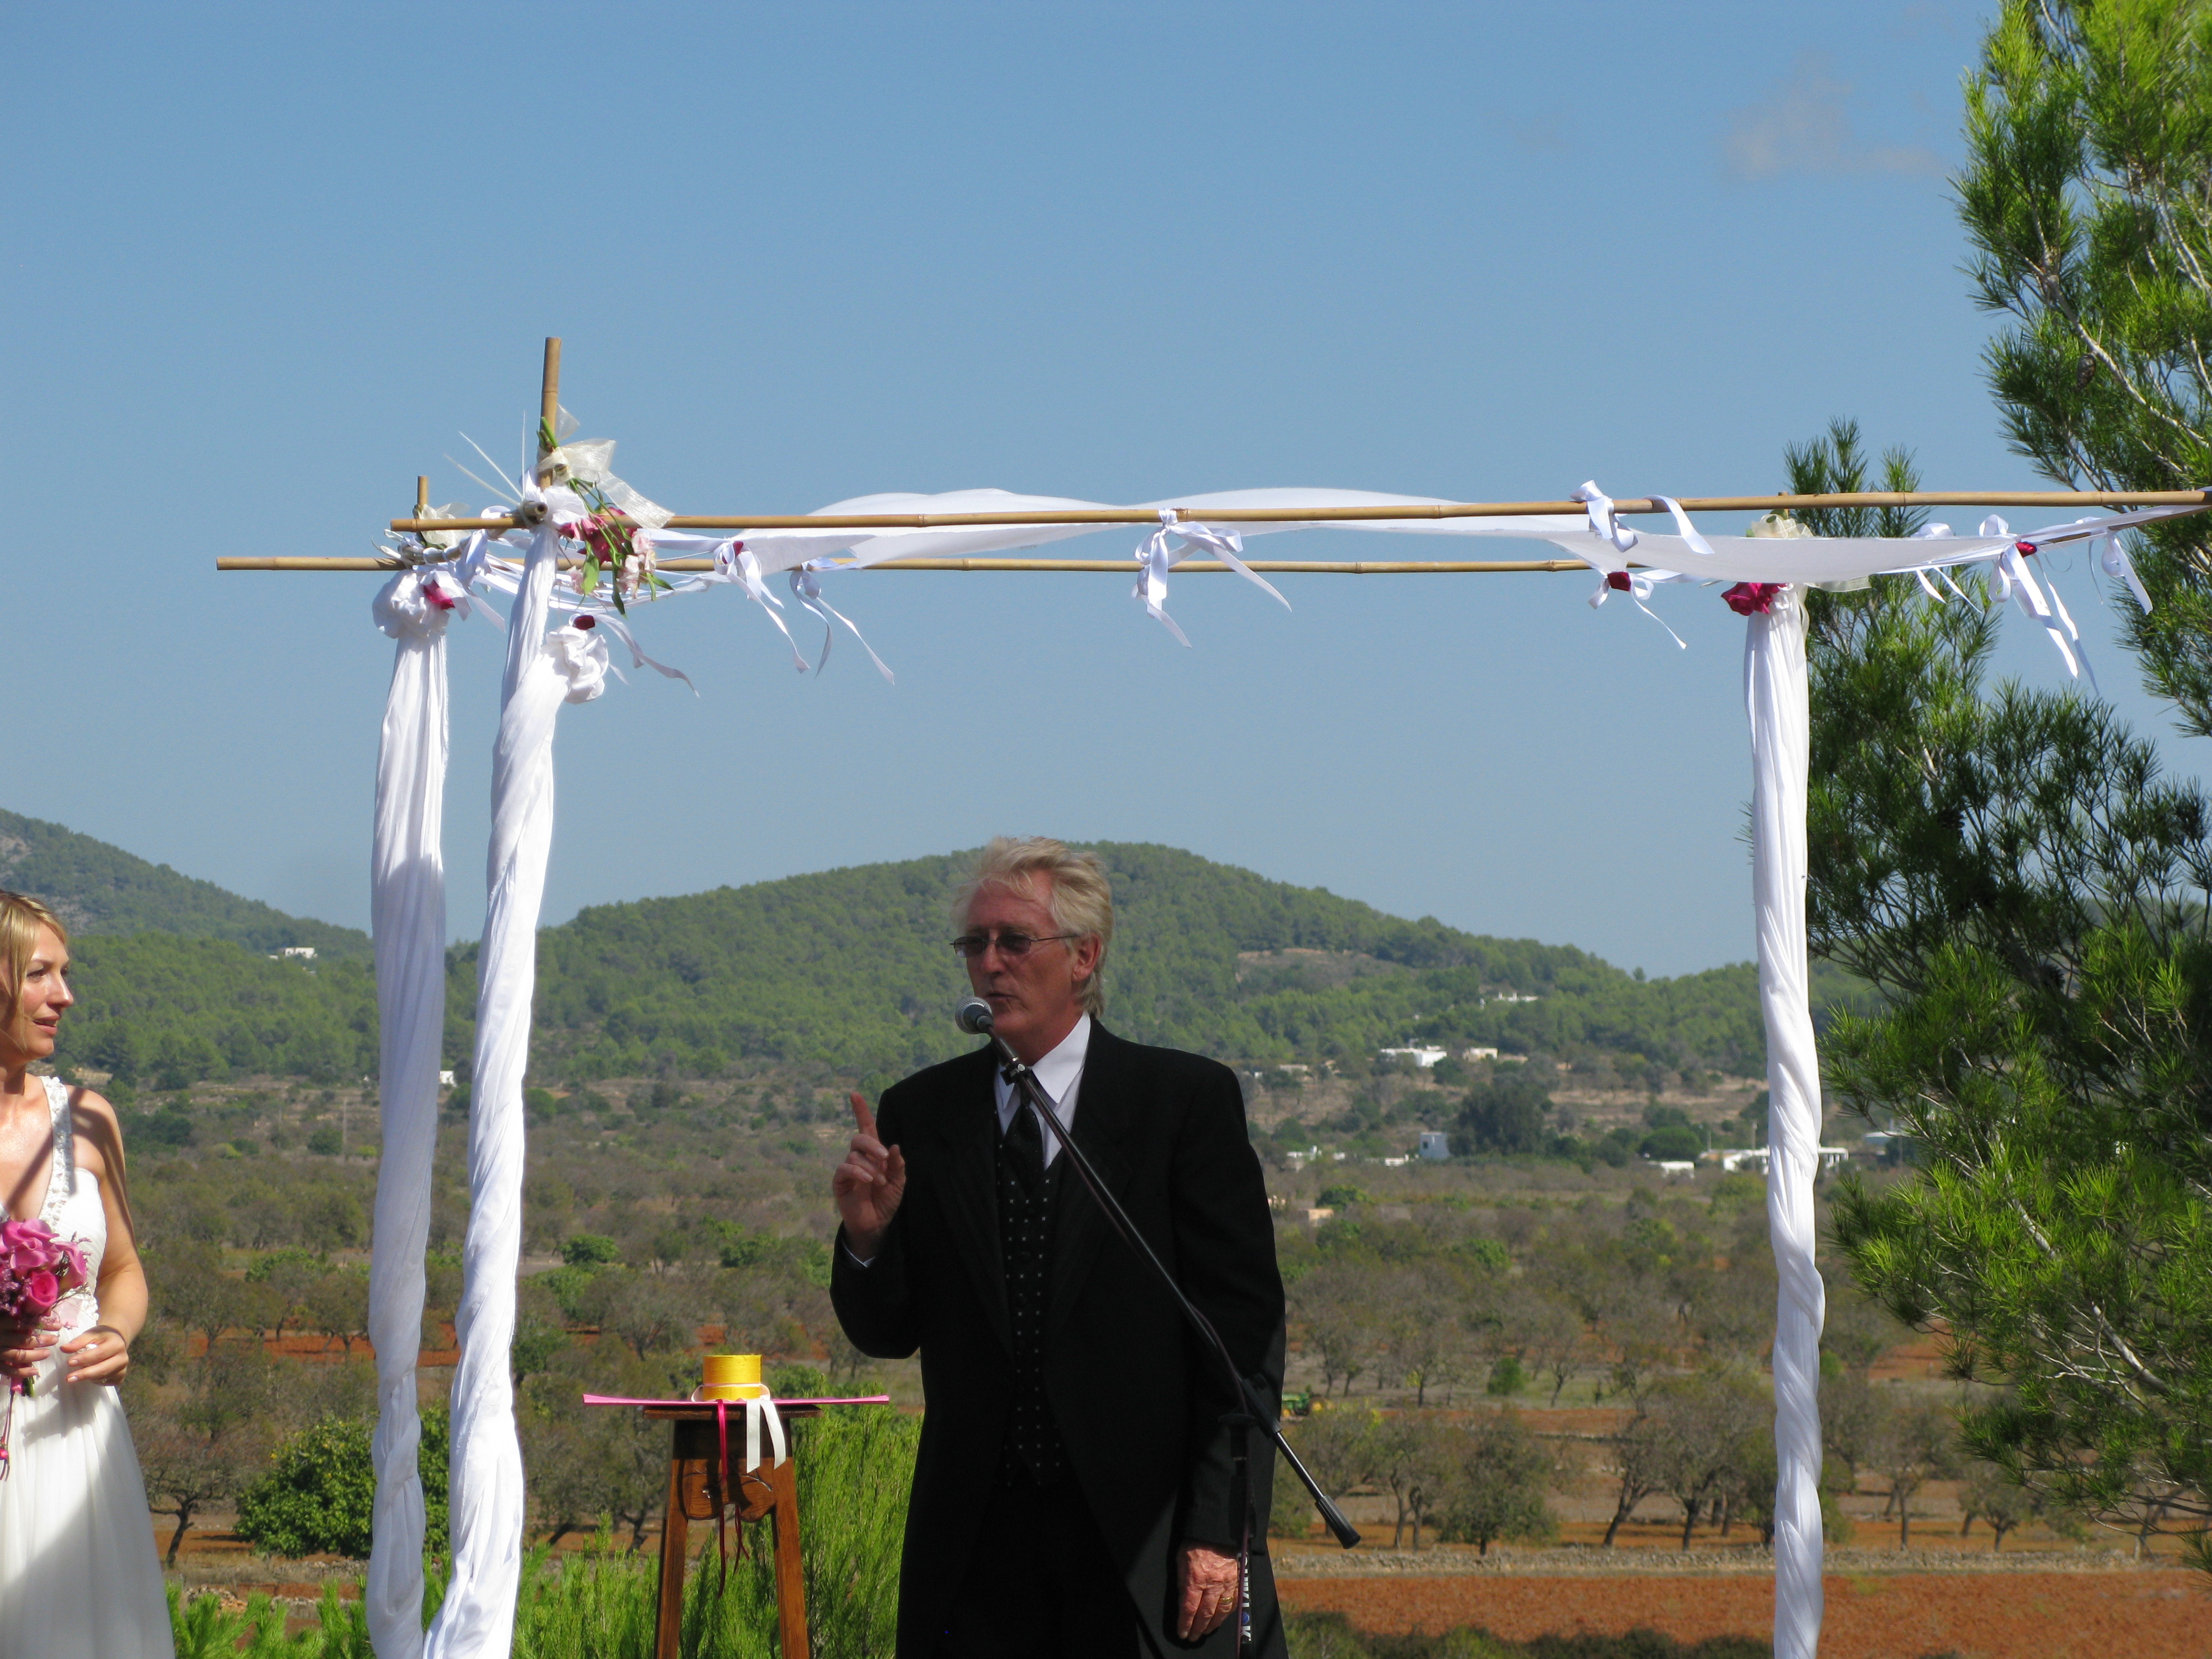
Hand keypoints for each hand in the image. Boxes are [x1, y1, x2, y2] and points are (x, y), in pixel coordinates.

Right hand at [0, 1316, 56, 1386]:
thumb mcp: (3, 1314)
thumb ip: (19, 1313)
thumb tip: (44, 1312)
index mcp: (2, 1323)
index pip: (27, 1323)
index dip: (43, 1325)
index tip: (57, 1326)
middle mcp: (0, 1338)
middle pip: (24, 1340)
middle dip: (42, 1341)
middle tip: (55, 1340)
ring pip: (18, 1355)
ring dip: (35, 1355)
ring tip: (48, 1353)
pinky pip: (8, 1370)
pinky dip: (21, 1373)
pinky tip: (34, 1371)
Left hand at [59, 1324, 128, 1385]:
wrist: (116, 1341)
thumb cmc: (101, 1337)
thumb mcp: (91, 1335)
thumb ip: (78, 1342)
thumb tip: (64, 1348)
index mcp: (117, 1344)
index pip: (100, 1353)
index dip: (84, 1359)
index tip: (69, 1362)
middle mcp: (123, 1357)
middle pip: (103, 1369)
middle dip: (84, 1374)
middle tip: (69, 1378)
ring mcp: (123, 1369)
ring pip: (103, 1377)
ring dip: (88, 1377)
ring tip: (77, 1375)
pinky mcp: (120, 1377)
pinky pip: (106, 1383)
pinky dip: (96, 1381)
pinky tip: (90, 1375)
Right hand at [831, 1093, 905, 1260]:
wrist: (876, 1223)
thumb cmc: (886, 1200)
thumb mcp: (898, 1182)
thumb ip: (897, 1164)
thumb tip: (895, 1146)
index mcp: (874, 1153)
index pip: (867, 1128)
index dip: (861, 1111)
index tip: (854, 1094)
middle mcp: (859, 1157)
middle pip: (860, 1138)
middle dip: (873, 1144)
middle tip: (884, 1157)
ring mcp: (848, 1168)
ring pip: (854, 1154)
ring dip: (870, 1166)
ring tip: (880, 1181)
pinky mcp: (840, 1181)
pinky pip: (845, 1168)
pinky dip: (857, 1171)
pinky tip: (867, 1180)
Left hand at [1176, 1543, 1238, 1641]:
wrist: (1217, 1529)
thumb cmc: (1195, 1543)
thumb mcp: (1181, 1560)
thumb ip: (1182, 1581)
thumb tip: (1183, 1601)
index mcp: (1196, 1578)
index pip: (1189, 1608)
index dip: (1185, 1623)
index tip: (1182, 1633)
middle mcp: (1212, 1584)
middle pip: (1205, 1614)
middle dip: (1198, 1628)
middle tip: (1193, 1637)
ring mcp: (1227, 1583)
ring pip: (1221, 1611)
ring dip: (1213, 1624)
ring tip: (1206, 1631)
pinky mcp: (1237, 1580)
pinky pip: (1233, 1602)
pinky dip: (1227, 1613)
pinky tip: (1221, 1618)